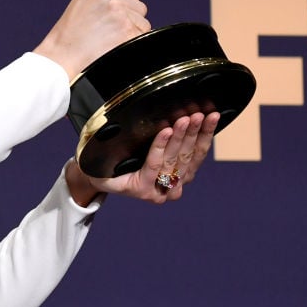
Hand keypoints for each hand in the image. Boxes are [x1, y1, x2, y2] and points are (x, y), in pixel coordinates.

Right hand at [34, 0, 149, 78]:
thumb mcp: (83, 1)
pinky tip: (113, 45)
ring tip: (108, 38)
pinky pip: (142, 37)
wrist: (61, 55)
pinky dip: (132, 44)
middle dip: (129, 19)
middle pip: (139, 6)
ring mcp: (119, 10)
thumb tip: (131, 1)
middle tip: (107, 29)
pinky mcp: (126, 29)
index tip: (111, 16)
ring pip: (143, 22)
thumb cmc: (70, 34)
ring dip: (131, 32)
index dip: (125, 6)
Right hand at [66, 112, 218, 205]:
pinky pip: (198, 156)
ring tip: (203, 116)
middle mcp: (162, 190)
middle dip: (183, 136)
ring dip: (198, 134)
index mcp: (142, 189)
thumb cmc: (103, 171)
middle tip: (189, 117)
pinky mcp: (185, 175)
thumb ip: (100, 161)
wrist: (112, 182)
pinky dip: (205, 137)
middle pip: (175, 160)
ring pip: (191, 158)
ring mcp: (176, 184)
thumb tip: (96, 142)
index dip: (161, 147)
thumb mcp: (98, 167)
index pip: (153, 165)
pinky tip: (210, 122)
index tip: (166, 129)